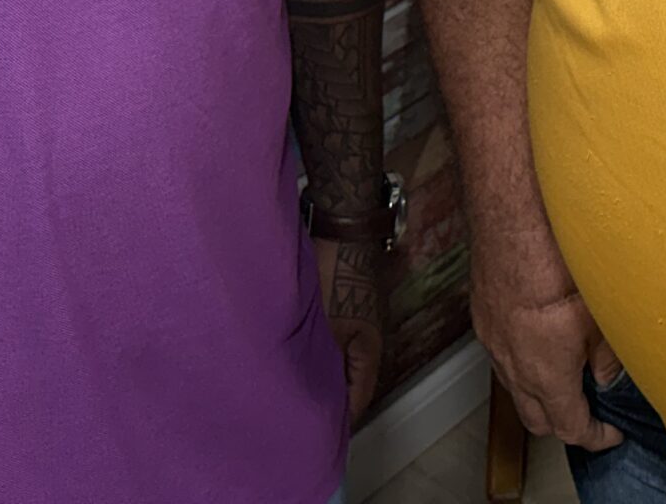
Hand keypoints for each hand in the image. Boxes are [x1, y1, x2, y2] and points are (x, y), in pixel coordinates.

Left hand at [313, 235, 389, 422]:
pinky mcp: (345, 308)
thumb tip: (309, 397)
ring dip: (322, 376)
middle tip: (301, 419)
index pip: (359, 399)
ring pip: (340, 362)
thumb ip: (321, 363)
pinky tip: (297, 356)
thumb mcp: (324, 327)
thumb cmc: (335, 277)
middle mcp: (368, 341)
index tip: (318, 437)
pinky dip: (319, 355)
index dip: (341, 420)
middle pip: (351, 383)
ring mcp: (358, 323)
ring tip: (295, 392)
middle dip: (330, 401)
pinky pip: (333, 344)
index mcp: (370, 350)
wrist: (343, 229)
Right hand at [471, 253, 623, 452]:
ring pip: (517, 388)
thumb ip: (608, 355)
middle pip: (537, 420)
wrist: (511, 223)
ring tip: (569, 373)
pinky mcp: (485, 319)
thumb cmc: (554, 261)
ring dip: (541, 392)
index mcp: (546, 375)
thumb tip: (608, 376)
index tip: (611, 433)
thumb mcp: (600, 313)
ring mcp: (494, 343)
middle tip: (592, 412)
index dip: (596, 437)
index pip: (571, 428)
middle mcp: (514, 367)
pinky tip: (542, 339)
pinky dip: (524, 362)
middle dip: (565, 424)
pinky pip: (504, 357)